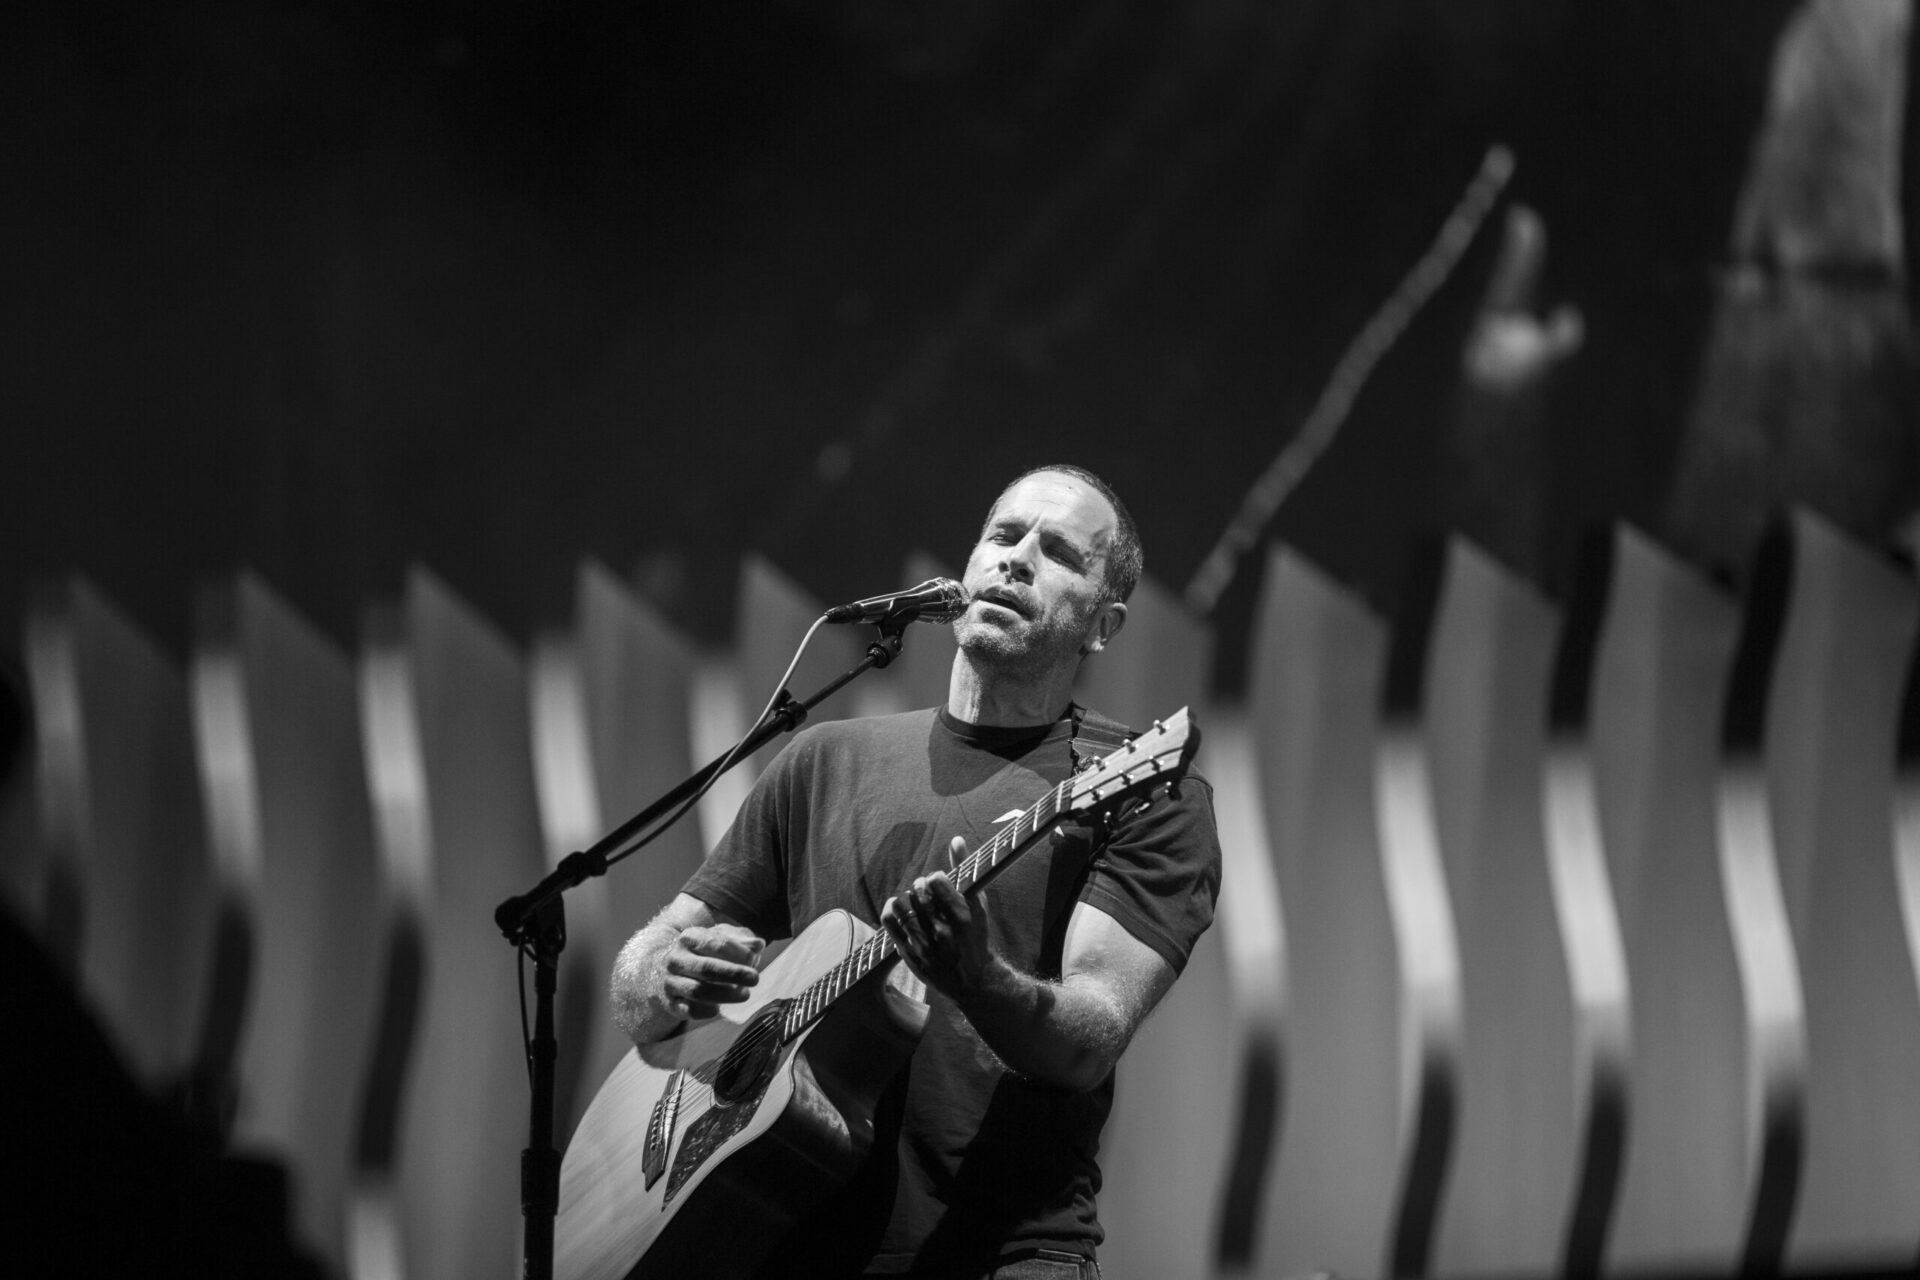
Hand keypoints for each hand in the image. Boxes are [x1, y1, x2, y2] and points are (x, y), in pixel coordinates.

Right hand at [662, 923, 763, 1020]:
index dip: (737, 952)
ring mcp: (671, 981)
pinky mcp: (671, 1002)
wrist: (669, 968)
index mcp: (690, 938)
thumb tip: (758, 944)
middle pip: (706, 968)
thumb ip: (741, 940)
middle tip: (755, 979)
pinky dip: (704, 1011)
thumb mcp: (721, 938)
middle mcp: (676, 959)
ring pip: (697, 990)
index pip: (715, 943)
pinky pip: (687, 1009)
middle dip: (733, 974)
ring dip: (724, 994)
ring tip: (744, 994)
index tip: (754, 959)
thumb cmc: (704, 951)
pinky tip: (718, 1009)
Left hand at [880, 837, 988, 997]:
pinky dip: (892, 909)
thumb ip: (965, 870)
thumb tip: (956, 839)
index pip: (936, 880)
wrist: (972, 980)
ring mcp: (924, 944)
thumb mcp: (979, 904)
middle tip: (926, 894)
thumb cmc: (976, 936)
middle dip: (921, 887)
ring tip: (914, 903)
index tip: (939, 884)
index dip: (935, 878)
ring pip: (901, 904)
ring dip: (906, 898)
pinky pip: (889, 922)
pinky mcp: (909, 953)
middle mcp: (943, 931)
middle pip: (917, 891)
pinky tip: (900, 909)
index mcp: (963, 917)